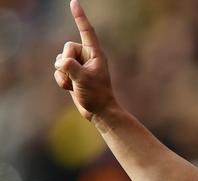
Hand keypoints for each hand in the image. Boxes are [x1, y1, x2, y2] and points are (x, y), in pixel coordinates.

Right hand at [54, 0, 116, 121]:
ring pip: (59, 60)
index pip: (86, 31)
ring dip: (63, 74)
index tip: (74, 2)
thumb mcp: (84, 80)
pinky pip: (58, 71)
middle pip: (66, 48)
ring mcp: (79, 65)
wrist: (99, 112)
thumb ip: (71, 67)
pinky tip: (71, 89)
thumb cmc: (97, 95)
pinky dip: (61, 81)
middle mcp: (87, 57)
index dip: (79, 17)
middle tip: (76, 76)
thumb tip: (60, 62)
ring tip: (75, 85)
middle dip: (66, 62)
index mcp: (95, 54)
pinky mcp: (73, 74)